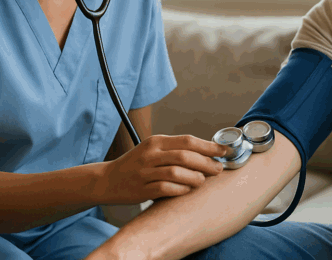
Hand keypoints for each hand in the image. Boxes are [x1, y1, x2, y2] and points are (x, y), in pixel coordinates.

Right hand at [98, 134, 227, 203]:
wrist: (107, 180)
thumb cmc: (136, 165)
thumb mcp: (153, 150)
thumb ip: (175, 149)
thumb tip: (207, 152)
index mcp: (156, 141)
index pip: (188, 140)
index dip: (208, 146)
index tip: (223, 151)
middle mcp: (151, 154)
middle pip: (185, 156)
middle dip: (206, 163)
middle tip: (217, 169)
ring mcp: (145, 172)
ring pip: (177, 172)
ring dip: (195, 178)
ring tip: (202, 181)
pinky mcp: (142, 189)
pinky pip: (167, 189)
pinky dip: (181, 190)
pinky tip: (186, 191)